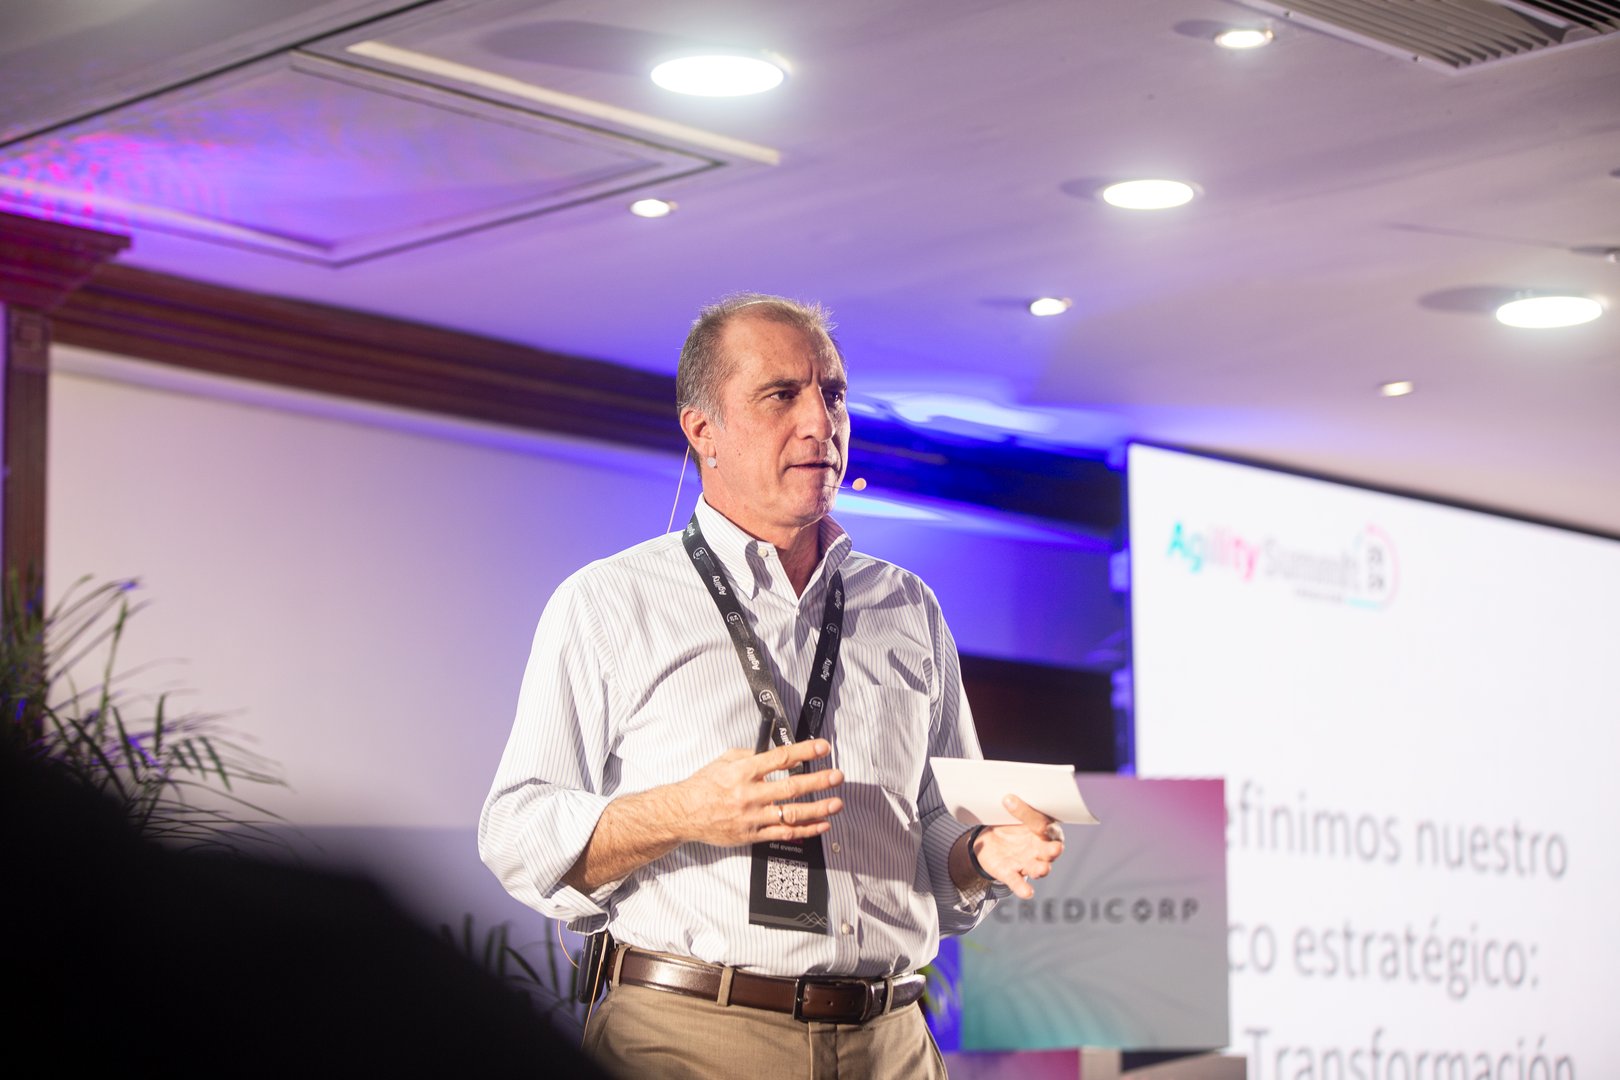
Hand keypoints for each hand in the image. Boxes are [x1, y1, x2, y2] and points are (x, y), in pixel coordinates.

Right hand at [672, 738, 843, 847]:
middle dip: (818, 781)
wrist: (683, 814)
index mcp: (743, 772)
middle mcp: (750, 794)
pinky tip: (820, 825)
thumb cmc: (703, 786)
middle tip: (836, 776)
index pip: (780, 759)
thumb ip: (748, 756)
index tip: (822, 748)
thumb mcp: (723, 761)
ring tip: (836, 803)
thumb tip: (770, 752)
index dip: (805, 752)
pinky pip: (783, 833)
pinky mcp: (752, 835)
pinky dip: (804, 830)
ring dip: (818, 808)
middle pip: (791, 787)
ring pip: (791, 813)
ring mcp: (752, 817)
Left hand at [973, 794, 1064, 899]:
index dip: (1030, 815)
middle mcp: (1040, 849)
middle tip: (1056, 848)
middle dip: (1053, 851)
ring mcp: (1027, 862)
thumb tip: (1008, 799)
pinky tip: (1027, 892)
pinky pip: (1019, 882)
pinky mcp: (1012, 873)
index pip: (1042, 823)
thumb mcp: (1012, 814)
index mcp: (1043, 830)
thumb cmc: (1009, 824)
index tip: (1011, 801)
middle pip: (1050, 851)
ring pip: (1039, 868)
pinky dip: (1023, 888)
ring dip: (1042, 870)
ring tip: (1042, 870)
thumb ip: (1016, 810)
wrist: (990, 840)